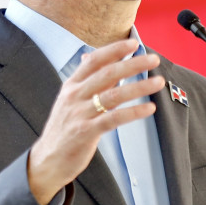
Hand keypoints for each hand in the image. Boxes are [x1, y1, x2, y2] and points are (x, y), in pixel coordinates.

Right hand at [28, 40, 165, 204]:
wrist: (47, 160)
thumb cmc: (64, 130)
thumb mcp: (71, 102)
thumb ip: (87, 83)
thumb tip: (95, 60)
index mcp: (71, 86)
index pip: (94, 61)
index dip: (114, 50)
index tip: (133, 43)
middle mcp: (74, 96)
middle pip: (107, 73)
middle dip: (132, 64)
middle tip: (153, 59)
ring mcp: (79, 114)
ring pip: (114, 95)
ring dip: (139, 86)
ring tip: (158, 82)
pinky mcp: (86, 132)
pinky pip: (114, 118)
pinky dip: (133, 112)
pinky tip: (149, 108)